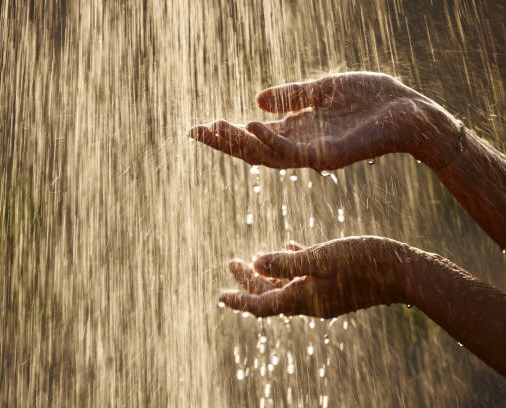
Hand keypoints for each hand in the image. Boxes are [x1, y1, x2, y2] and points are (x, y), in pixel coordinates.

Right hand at [189, 72, 458, 169]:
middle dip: (224, 141)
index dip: (228, 132)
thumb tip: (256, 99)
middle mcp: (300, 145)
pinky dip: (269, 138)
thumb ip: (292, 96)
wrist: (409, 110)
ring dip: (239, 141)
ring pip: (265, 153)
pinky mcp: (326, 155)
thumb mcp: (324, 89)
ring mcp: (311, 153)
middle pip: (253, 149)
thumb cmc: (372, 98)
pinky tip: (250, 123)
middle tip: (194, 132)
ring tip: (213, 127)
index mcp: (298, 130)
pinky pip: (291, 151)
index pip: (254, 135)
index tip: (201, 126)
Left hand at [220, 236, 410, 317]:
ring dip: (268, 272)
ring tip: (253, 256)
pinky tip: (289, 246)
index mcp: (304, 298)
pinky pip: (307, 276)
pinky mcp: (336, 284)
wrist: (404, 271)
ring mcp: (324, 293)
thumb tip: (255, 264)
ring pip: (288, 285)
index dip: (239, 300)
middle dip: (249, 280)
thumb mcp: (321, 258)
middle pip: (271, 294)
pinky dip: (294, 264)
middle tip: (231, 263)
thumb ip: (287, 263)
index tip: (220, 295)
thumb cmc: (363, 261)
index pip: (262, 305)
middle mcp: (311, 301)